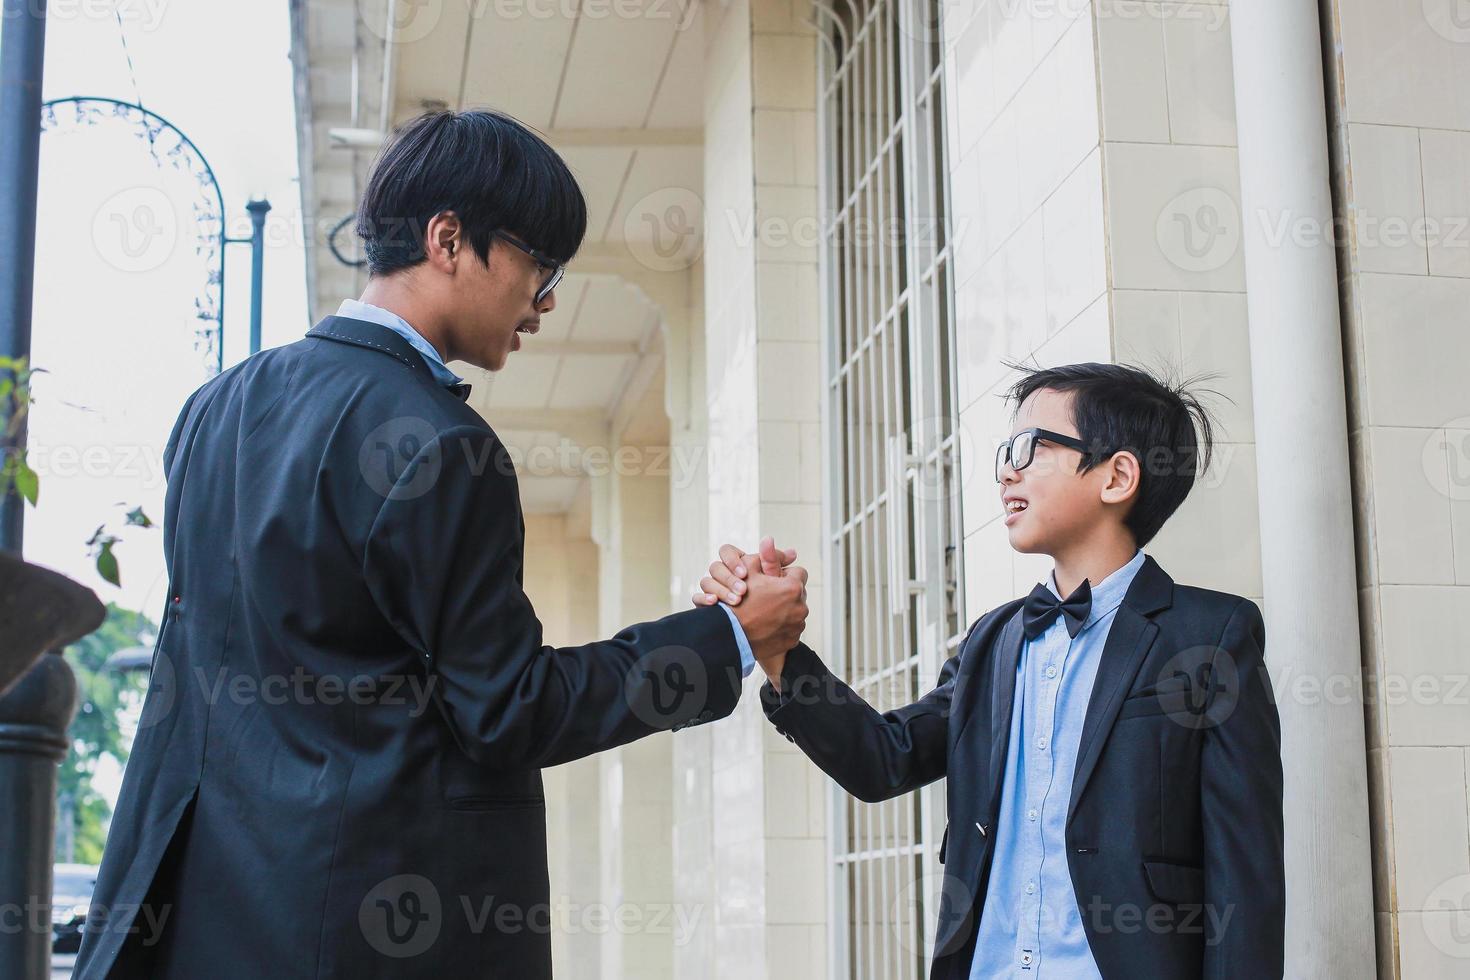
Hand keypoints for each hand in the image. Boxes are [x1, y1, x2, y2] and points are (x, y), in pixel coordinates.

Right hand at [693, 538, 806, 688]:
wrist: (731, 636)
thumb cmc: (738, 601)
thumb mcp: (748, 571)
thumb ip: (764, 556)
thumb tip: (769, 539)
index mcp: (793, 587)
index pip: (798, 573)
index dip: (783, 575)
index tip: (771, 580)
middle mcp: (801, 607)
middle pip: (797, 593)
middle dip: (785, 593)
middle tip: (767, 596)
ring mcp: (797, 625)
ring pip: (795, 611)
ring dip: (784, 610)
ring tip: (765, 612)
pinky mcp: (793, 640)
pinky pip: (791, 629)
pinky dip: (781, 626)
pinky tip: (767, 625)